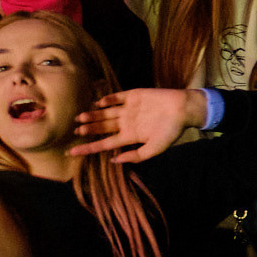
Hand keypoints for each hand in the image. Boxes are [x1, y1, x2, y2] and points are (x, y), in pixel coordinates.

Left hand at [67, 88, 207, 162]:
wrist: (184, 108)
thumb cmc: (172, 130)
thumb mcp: (156, 148)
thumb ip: (136, 156)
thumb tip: (114, 160)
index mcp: (130, 136)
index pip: (104, 144)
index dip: (88, 148)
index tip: (71, 153)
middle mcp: (126, 123)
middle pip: (102, 128)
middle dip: (88, 130)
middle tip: (75, 131)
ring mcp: (129, 109)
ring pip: (105, 113)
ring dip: (92, 115)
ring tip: (80, 117)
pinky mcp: (133, 96)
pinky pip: (116, 98)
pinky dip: (106, 100)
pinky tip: (98, 103)